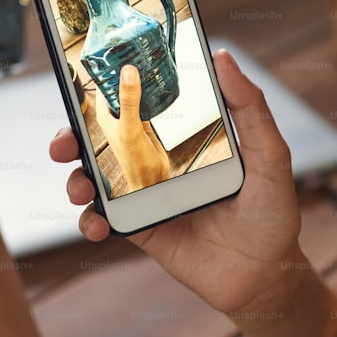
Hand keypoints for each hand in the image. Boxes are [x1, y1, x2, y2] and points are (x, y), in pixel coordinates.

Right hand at [50, 49, 303, 314]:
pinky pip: (104, 220)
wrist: (264, 277)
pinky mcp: (141, 228)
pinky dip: (90, 221)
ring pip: (95, 179)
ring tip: (80, 188)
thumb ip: (249, 108)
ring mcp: (146, 196)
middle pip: (104, 142)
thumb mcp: (270, 155)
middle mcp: (159, 163)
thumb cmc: (272, 213)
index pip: (141, 108)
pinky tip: (97, 225)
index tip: (87, 84)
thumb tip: (222, 58)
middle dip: (72, 137)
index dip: (109, 96)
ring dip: (76, 179)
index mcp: (184, 137)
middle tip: (64, 143)